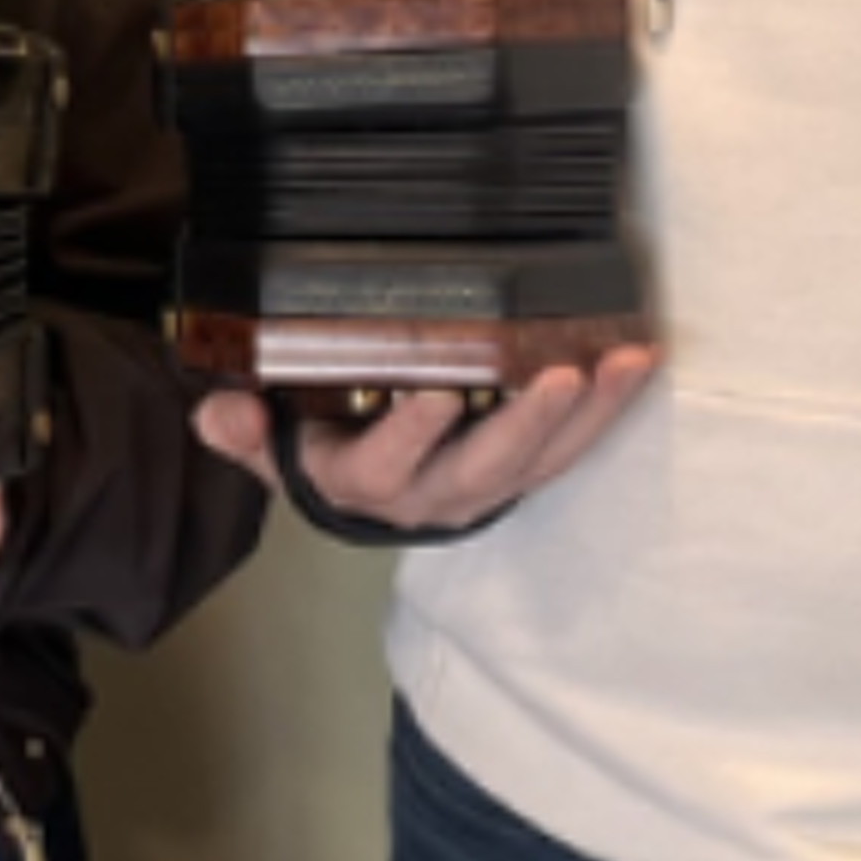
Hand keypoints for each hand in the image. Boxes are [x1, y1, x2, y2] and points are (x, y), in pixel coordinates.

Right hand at [192, 345, 656, 532]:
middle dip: (526, 425)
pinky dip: (611, 411)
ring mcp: (486, 487)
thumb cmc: (319, 452)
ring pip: (541, 461)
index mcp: (366, 486)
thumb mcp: (270, 448)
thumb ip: (244, 433)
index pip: (385, 469)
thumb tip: (221, 412)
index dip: (411, 437)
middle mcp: (433, 496)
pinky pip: (573, 449)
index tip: (436, 394)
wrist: (368, 497)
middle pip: (484, 469)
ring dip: (588, 416)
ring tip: (624, 364)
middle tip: (562, 376)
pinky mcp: (524, 472)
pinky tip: (640, 363)